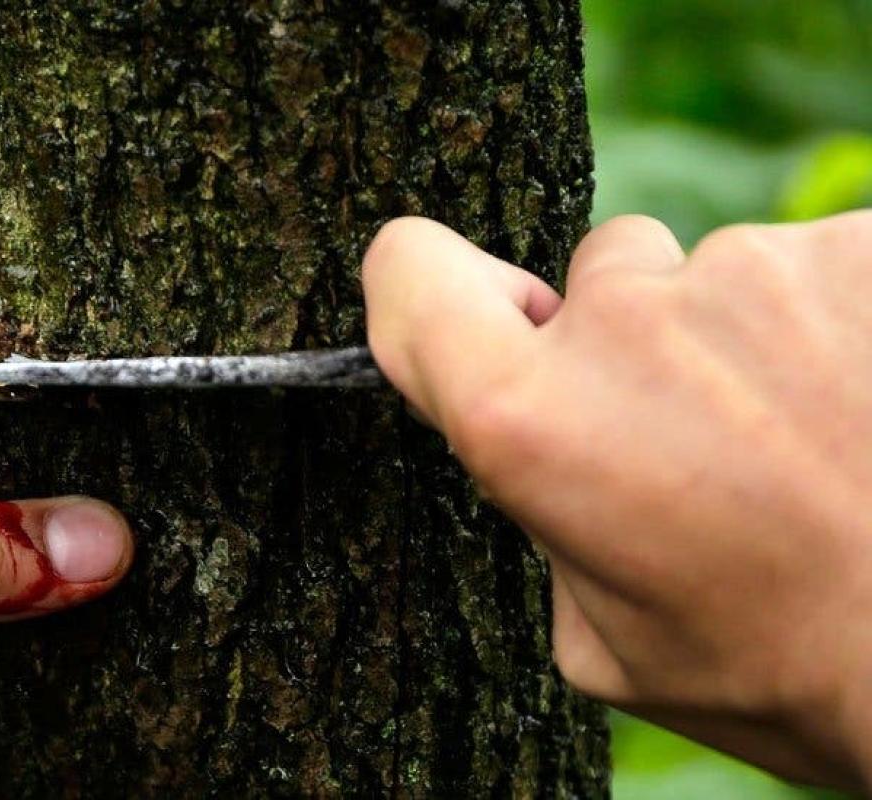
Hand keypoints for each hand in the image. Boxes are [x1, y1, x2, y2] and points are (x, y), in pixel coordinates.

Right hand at [362, 211, 871, 790]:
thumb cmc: (793, 670)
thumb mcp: (604, 645)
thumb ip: (544, 519)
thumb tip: (551, 461)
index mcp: (532, 422)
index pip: (412, 274)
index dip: (430, 291)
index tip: (497, 320)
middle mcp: (628, 320)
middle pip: (599, 273)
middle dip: (635, 339)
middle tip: (711, 444)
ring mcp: (758, 268)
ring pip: (723, 276)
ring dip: (751, 342)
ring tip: (815, 445)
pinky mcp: (867, 243)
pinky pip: (823, 267)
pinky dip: (842, 324)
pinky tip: (866, 410)